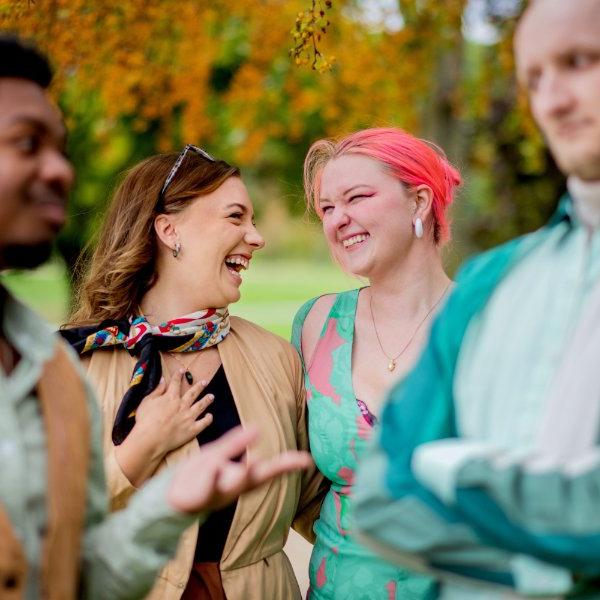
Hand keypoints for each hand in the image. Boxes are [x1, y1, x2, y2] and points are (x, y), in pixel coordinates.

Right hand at [134, 370, 212, 455]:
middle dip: (200, 386)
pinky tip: (210, 415)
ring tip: (211, 396)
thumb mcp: (147, 402)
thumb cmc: (145, 421)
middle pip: (193, 392)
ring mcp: (189, 417)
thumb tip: (163, 380)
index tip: (182, 370)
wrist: (150, 439)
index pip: (176, 383)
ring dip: (207, 400)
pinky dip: (208, 419)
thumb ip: (157, 391)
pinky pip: (204, 423)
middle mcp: (182, 405)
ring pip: (201, 405)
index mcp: (171, 397)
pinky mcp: (192, 429)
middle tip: (205, 381)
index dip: (179, 375)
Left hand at [167, 425, 312, 513]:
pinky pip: (206, 487)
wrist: (167, 495)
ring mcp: (216, 495)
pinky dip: (211, 477)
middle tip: (296, 461)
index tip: (307, 460)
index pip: (268, 469)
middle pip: (257, 479)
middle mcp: (232, 488)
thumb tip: (258, 429)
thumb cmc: (196, 474)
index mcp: (240, 477)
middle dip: (276, 470)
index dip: (287, 464)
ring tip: (252, 465)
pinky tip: (215, 468)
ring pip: (232, 485)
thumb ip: (235, 443)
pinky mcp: (197, 499)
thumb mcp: (216, 454)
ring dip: (243, 475)